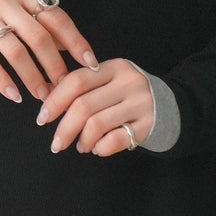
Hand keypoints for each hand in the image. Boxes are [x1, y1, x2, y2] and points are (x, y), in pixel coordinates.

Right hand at [0, 0, 99, 104]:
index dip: (76, 42)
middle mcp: (4, 0)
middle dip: (54, 66)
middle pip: (38, 37)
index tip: (90, 64)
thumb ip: (46, 22)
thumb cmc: (2, 3)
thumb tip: (76, 52)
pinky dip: (1, 80)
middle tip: (64, 87)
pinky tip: (14, 95)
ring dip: (32, 77)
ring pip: (15, 52)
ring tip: (43, 95)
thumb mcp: (24, 2)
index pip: (56, 18)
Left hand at [36, 58, 153, 157]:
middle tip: (56, 143)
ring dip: (82, 140)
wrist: (173, 107)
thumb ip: (85, 87)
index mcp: (114, 67)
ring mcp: (141, 104)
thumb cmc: (129, 96)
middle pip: (84, 105)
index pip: (77, 80)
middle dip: (64, 128)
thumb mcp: (111, 81)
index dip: (55, 101)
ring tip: (80, 146)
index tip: (42, 118)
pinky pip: (115, 140)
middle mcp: (129, 82)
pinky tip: (98, 148)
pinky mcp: (148, 126)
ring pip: (97, 125)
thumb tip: (48, 102)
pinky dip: (100, 147)